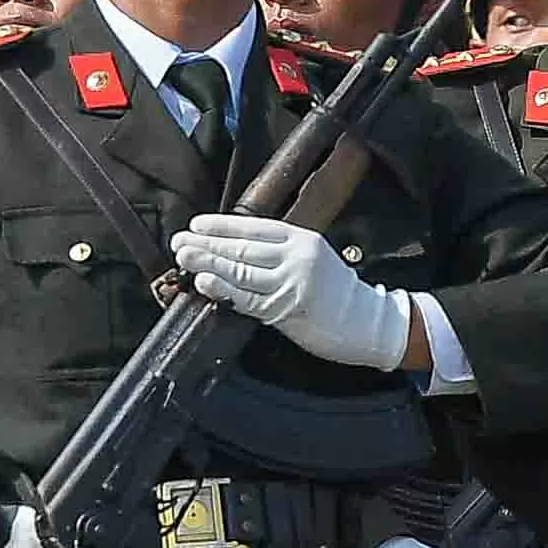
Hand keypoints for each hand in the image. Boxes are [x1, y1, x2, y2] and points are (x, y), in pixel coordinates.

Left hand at [170, 215, 414, 370]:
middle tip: (179, 241)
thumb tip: (234, 248)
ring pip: (241, 269)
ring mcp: (292, 283)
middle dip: (206, 244)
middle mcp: (297, 256)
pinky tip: (205, 282)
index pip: (254, 226)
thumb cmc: (339, 293)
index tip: (196, 225)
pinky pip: (248, 298)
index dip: (222, 225)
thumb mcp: (314, 258)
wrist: (369, 322)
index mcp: (302, 238)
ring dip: (207, 263)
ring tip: (184, 258)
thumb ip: (280, 251)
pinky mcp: (287, 309)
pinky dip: (223, 289)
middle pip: (243, 246)